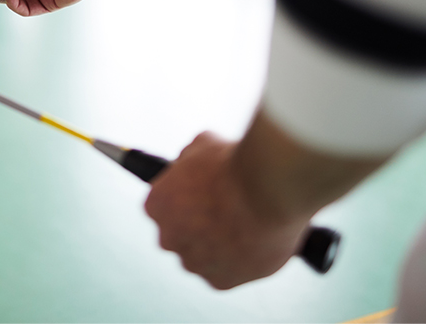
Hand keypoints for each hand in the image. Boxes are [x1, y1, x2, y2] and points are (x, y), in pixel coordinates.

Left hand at [144, 132, 308, 289]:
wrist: (268, 189)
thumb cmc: (236, 166)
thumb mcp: (203, 144)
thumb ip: (190, 160)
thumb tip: (195, 161)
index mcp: (157, 204)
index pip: (162, 205)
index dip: (186, 197)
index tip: (204, 193)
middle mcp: (169, 237)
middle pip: (180, 234)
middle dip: (200, 223)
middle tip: (227, 207)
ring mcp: (194, 262)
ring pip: (203, 256)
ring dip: (219, 244)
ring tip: (246, 222)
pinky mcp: (222, 281)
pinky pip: (227, 273)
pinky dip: (240, 261)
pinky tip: (255, 239)